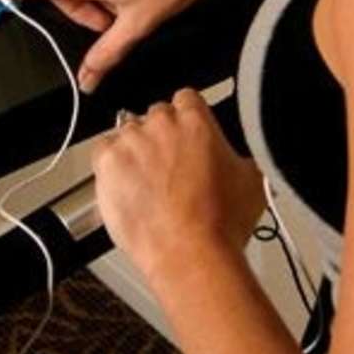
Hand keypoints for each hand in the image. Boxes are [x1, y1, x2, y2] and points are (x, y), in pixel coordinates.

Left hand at [91, 88, 264, 284]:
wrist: (190, 254)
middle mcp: (160, 124)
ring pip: (128, 133)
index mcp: (195, 119)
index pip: (185, 99)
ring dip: (136, 152)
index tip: (186, 138)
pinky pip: (102, 151)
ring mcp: (131, 141)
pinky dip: (111, 165)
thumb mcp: (251, 179)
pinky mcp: (107, 161)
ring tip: (147, 184)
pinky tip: (126, 186)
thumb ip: (239, 152)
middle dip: (160, 138)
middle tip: (168, 168)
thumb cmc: (218, 224)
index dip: (186, 121)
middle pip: (155, 116)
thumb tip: (239, 152)